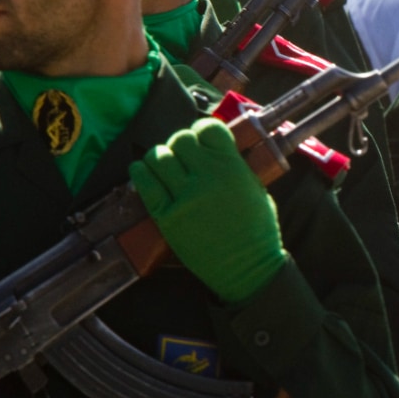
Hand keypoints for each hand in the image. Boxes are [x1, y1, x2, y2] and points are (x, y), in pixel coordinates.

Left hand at [131, 118, 286, 302]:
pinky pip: (144, 183)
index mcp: (233, 168)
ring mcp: (184, 197)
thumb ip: (235, 166)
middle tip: (184, 157)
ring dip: (160, 157)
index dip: (203, 130)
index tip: (202, 139)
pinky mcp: (166, 217)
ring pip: (158, 156)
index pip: (208, 128)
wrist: (247, 269)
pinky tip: (146, 173)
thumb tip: (214, 149)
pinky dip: (141, 173)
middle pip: (181, 139)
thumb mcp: (256, 190)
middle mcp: (207, 178)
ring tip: (165, 166)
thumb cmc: (257, 231)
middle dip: (181, 145)